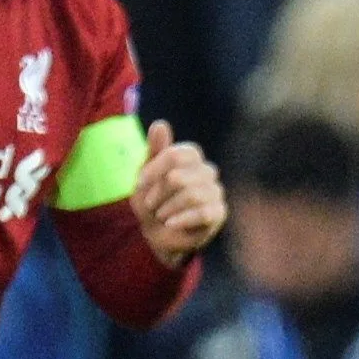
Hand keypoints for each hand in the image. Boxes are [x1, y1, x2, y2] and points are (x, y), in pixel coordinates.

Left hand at [132, 120, 224, 264]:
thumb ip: (154, 151)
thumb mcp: (146, 176)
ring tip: (161, 216)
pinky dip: (181, 220)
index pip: (176, 155)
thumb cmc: (152, 202)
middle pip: (178, 177)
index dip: (154, 170)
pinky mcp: (219, 213)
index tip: (140, 184)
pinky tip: (170, 224)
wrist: (158, 235)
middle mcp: (207, 171)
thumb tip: (160, 124)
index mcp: (191, 157)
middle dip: (158, 194)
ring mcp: (216, 192)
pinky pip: (203, 213)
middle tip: (151, 204)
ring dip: (167, 208)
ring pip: (191, 194)